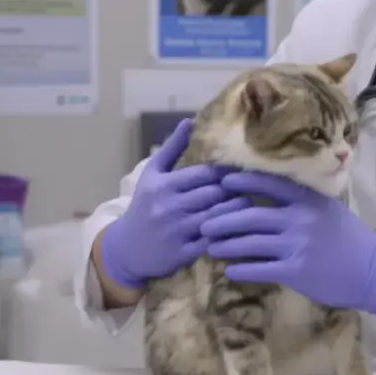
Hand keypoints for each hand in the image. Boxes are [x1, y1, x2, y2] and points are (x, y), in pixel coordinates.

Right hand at [99, 119, 248, 289]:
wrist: (126, 249)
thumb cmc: (143, 206)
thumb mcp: (152, 175)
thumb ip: (172, 148)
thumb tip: (189, 121)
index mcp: (163, 185)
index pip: (205, 174)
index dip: (224, 172)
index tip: (236, 170)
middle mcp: (169, 207)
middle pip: (214, 194)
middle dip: (233, 189)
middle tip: (249, 186)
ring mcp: (177, 231)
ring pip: (217, 216)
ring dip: (236, 209)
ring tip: (248, 203)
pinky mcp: (184, 253)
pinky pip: (214, 240)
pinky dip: (228, 233)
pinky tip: (238, 227)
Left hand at [201, 170, 375, 319]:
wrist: (372, 270)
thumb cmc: (350, 237)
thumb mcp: (329, 209)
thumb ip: (303, 199)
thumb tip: (272, 189)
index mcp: (308, 200)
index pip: (269, 184)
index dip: (243, 181)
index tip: (221, 180)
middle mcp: (299, 220)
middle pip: (251, 214)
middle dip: (223, 218)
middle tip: (204, 221)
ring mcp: (296, 246)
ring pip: (250, 241)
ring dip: (226, 244)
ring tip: (209, 245)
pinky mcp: (295, 271)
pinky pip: (260, 268)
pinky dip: (241, 268)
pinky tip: (228, 269)